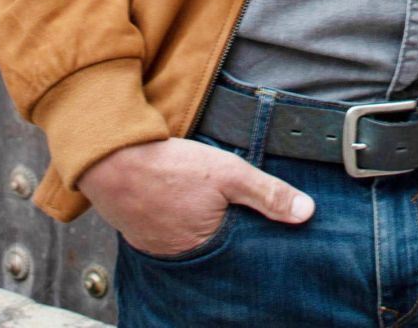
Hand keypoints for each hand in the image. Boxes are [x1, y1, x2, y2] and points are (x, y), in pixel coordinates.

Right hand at [78, 137, 314, 255]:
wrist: (111, 158)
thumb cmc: (169, 166)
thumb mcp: (228, 173)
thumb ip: (267, 193)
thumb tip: (306, 212)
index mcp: (206, 250)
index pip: (242, 252)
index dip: (253, 236)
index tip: (264, 224)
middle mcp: (180, 258)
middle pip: (217, 248)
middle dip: (229, 232)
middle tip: (233, 209)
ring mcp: (158, 247)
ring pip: (192, 239)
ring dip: (202, 225)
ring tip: (207, 205)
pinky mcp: (142, 233)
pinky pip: (169, 232)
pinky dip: (179, 219)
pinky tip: (183, 202)